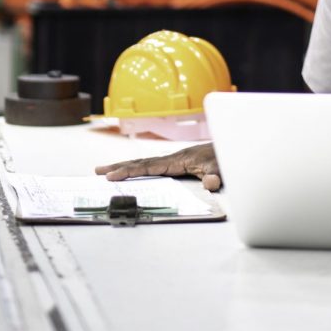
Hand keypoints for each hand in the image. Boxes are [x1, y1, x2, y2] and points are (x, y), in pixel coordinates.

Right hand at [95, 142, 221, 190]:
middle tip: (98, 171)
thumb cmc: (224, 157)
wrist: (232, 146)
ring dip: (125, 166)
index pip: (148, 167)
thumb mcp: (221, 168)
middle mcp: (172, 158)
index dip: (129, 171)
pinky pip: (152, 166)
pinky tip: (131, 172)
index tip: (112, 175)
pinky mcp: (177, 163)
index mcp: (177, 160)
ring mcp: (173, 160)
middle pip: (140, 163)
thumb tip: (210, 184)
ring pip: (144, 163)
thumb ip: (215, 176)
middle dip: (119, 167)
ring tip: (105, 170)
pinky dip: (137, 168)